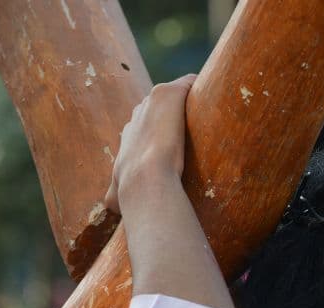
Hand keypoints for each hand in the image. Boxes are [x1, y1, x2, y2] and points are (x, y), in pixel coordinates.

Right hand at [104, 73, 196, 215]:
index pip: (144, 124)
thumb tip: (108, 208)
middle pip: (157, 107)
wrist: (145, 179)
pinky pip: (189, 83)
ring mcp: (152, 102)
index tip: (176, 143)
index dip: (161, 132)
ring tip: (209, 110)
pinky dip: (200, 87)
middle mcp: (137, 114)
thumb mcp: (115, 195)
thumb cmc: (131, 191)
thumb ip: (112, 197)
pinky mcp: (169, 94)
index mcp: (128, 134)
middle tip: (194, 128)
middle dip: (173, 116)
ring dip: (188, 102)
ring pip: (173, 95)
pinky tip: (215, 93)